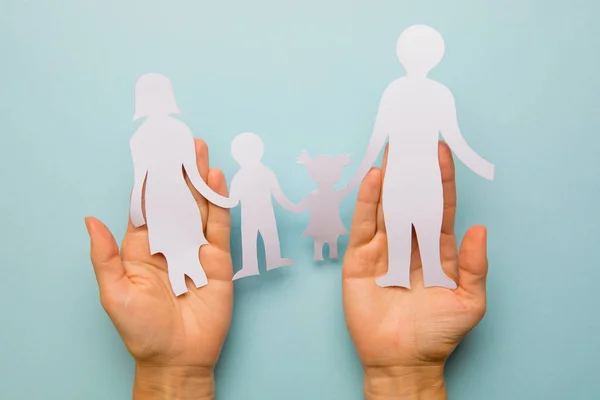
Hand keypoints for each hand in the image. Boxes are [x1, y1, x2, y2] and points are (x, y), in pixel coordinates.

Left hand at [85, 139, 232, 399]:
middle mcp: (170, 241)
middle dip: (178, 170)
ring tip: (200, 150)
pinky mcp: (218, 259)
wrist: (177, 357)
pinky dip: (219, 202)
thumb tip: (89, 219)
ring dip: (199, 178)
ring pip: (199, 206)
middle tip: (182, 140)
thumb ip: (104, 256)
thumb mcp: (115, 292)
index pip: (146, 205)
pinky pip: (219, 226)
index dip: (149, 179)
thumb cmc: (141, 328)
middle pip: (175, 199)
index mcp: (142, 246)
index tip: (151, 152)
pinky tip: (216, 180)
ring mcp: (196, 248)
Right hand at [342, 142, 488, 399]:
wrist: (402, 358)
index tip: (441, 150)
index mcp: (437, 249)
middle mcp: (409, 242)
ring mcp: (382, 247)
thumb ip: (474, 265)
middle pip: (410, 197)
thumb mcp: (469, 301)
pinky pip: (363, 224)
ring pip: (386, 204)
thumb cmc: (438, 333)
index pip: (439, 206)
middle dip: (412, 168)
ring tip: (393, 147)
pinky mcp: (359, 258)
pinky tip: (373, 178)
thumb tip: (480, 228)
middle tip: (413, 136)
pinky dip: (366, 200)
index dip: (441, 179)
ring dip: (389, 176)